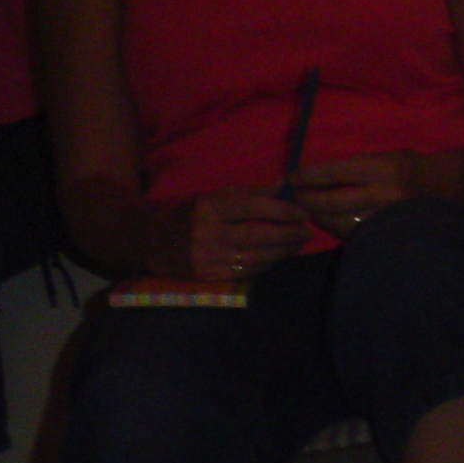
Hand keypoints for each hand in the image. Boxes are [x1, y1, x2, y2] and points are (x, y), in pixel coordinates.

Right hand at [156, 188, 308, 280]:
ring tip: (298, 243)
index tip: (302, 212)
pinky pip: (249, 271)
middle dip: (288, 234)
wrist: (156, 243)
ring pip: (257, 257)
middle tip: (307, 231)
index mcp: (209, 207)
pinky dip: (269, 263)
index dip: (282, 210)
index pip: (253, 207)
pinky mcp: (211, 276)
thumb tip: (284, 186)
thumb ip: (249, 193)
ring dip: (283, 251)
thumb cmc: (192, 215)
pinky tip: (280, 256)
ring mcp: (209, 257)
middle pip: (259, 236)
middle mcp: (208, 233)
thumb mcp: (214, 197)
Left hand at [287, 152, 422, 239]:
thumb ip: (358, 165)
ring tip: (308, 212)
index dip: (309, 176)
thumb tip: (323, 175)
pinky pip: (358, 235)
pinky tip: (330, 224)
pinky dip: (339, 229)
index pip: (335, 172)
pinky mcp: (391, 234)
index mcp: (382, 169)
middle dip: (309, 200)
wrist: (449, 187)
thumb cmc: (414, 167)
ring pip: (343, 222)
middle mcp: (384, 194)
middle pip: (334, 201)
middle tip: (295, 198)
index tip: (292, 177)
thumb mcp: (387, 155)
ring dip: (321, 218)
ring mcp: (388, 218)